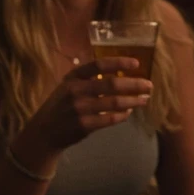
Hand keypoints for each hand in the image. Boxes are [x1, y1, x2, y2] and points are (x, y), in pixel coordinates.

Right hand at [16, 58, 152, 154]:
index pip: (98, 64)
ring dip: (134, 100)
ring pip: (115, 102)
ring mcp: (79, 109)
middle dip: (135, 84)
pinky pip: (111, 118)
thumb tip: (125, 75)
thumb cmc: (62, 105)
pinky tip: (129, 111)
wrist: (43, 132)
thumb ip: (91, 79)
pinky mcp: (84, 125)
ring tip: (145, 99)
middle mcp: (75, 91)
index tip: (137, 63)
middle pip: (112, 84)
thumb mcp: (70, 86)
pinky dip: (123, 114)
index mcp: (73, 77)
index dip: (119, 62)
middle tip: (149, 85)